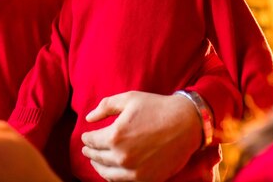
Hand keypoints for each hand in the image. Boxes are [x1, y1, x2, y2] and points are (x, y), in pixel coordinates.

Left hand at [81, 91, 201, 181]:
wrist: (186, 123)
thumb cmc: (157, 108)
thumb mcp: (129, 99)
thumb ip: (105, 106)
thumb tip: (88, 118)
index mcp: (115, 136)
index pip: (91, 141)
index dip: (86, 138)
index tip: (85, 136)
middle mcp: (122, 156)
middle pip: (97, 157)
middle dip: (90, 152)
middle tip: (86, 149)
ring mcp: (134, 171)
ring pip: (106, 173)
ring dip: (98, 166)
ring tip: (95, 162)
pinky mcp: (146, 179)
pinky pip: (121, 181)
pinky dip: (113, 176)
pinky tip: (111, 171)